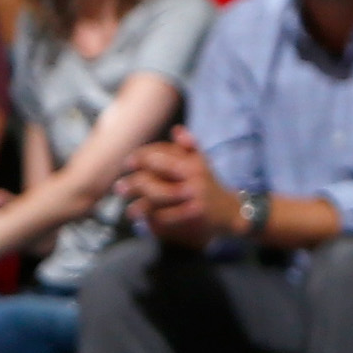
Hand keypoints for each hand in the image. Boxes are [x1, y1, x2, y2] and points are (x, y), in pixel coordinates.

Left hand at [126, 129, 224, 247]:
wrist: (233, 212)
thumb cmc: (212, 186)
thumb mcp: (203, 163)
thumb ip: (189, 147)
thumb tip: (176, 130)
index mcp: (191, 163)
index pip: (161, 156)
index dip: (142, 158)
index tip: (128, 163)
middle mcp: (193, 177)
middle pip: (157, 176)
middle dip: (135, 183)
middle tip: (119, 188)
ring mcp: (194, 195)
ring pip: (161, 197)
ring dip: (142, 205)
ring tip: (129, 211)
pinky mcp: (195, 213)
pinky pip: (170, 216)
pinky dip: (156, 219)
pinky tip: (146, 223)